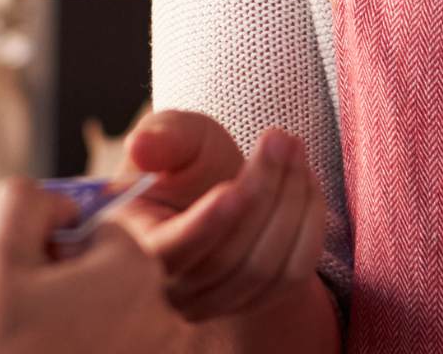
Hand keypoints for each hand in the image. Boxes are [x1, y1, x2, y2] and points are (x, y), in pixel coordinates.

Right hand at [0, 177, 182, 353]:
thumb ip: (23, 203)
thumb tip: (56, 200)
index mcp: (135, 269)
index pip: (95, 234)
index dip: (52, 256)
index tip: (27, 295)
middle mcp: (165, 313)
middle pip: (109, 277)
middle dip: (68, 294)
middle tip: (30, 330)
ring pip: (114, 319)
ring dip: (79, 329)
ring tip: (39, 351)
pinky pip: (120, 350)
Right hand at [118, 109, 328, 322]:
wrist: (215, 187)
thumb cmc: (186, 163)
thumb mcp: (173, 138)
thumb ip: (159, 138)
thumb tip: (140, 147)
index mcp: (134, 246)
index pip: (168, 252)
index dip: (204, 225)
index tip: (233, 189)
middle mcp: (170, 288)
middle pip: (226, 258)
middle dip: (262, 193)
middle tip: (280, 138)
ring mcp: (212, 303)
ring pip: (263, 269)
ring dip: (291, 204)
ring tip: (295, 150)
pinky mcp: (253, 302)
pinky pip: (292, 277)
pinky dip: (308, 227)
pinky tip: (307, 183)